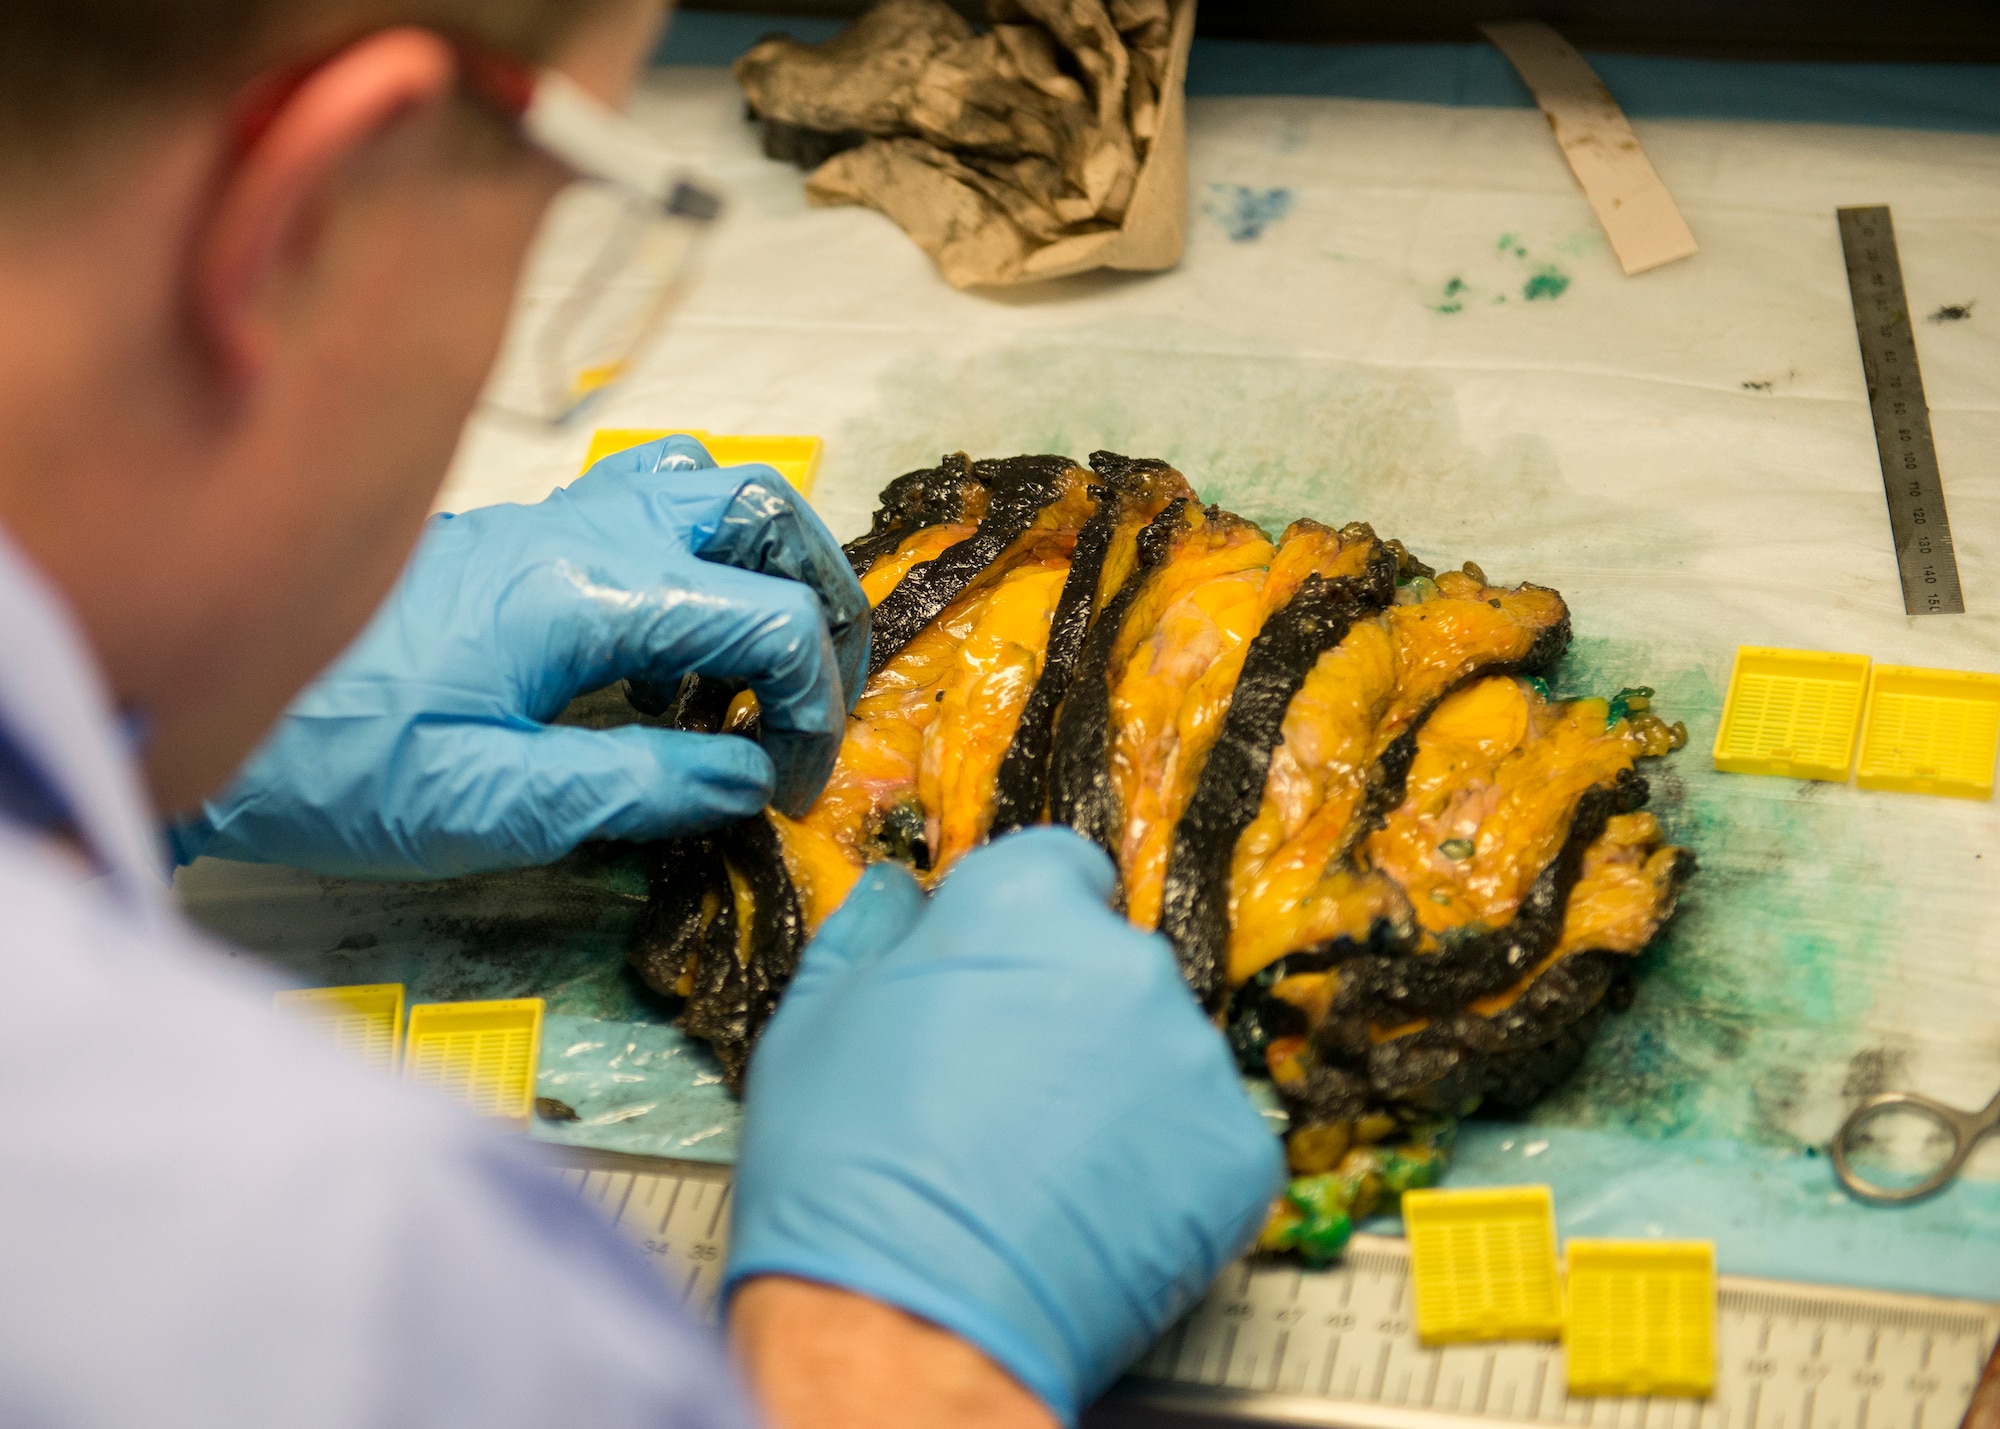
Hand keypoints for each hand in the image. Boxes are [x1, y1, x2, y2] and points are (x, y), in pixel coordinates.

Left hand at [169, 435, 867, 877]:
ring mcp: (553, 519)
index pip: (770, 620)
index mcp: (588, 593)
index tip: (792, 785)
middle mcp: (583, 529)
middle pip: (764, 512)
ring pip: (711, 485)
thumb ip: (640, 788)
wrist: (205, 702)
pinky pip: (652, 501)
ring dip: (769, 563)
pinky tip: (676, 641)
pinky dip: (705, 556)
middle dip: (823, 605)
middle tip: (817, 702)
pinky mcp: (525, 535)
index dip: (813, 708)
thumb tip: (748, 779)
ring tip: (767, 661)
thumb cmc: (336, 762)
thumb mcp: (494, 805)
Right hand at [725, 828, 1283, 1425]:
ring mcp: (1190, 1056)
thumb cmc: (843, 1175)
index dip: (1025, 926)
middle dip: (1070, 1013)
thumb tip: (896, 897)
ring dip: (1120, 1092)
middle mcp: (1125, 959)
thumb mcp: (813, 1024)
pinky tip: (1093, 1212)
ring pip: (1162, 1053)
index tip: (999, 977)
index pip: (1058, 868)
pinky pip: (1203, 1139)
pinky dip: (1162, 1170)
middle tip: (1006, 1092)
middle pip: (1111, 964)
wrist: (903, 1323)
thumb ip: (868, 935)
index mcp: (1022, 903)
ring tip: (1043, 1168)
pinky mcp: (1237, 1151)